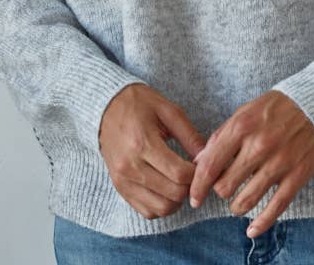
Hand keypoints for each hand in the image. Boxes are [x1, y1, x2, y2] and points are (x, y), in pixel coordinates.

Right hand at [99, 83, 207, 220]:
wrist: (106, 107)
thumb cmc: (139, 104)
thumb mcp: (168, 110)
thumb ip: (189, 135)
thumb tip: (207, 157)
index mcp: (142, 143)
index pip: (179, 174)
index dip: (196, 173)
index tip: (199, 163)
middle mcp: (130, 166)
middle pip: (172, 194)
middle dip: (189, 186)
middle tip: (191, 172)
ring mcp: (123, 180)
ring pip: (160, 208)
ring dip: (177, 199)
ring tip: (179, 180)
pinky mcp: (120, 188)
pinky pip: (146, 211)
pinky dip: (161, 205)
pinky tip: (166, 187)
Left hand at [188, 90, 313, 237]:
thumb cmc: (276, 107)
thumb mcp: (244, 111)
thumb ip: (221, 136)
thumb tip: (199, 162)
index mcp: (242, 127)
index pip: (210, 165)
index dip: (198, 186)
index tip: (194, 197)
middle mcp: (259, 146)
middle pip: (225, 187)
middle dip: (220, 192)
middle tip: (224, 188)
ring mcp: (279, 163)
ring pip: (246, 201)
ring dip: (237, 207)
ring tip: (237, 203)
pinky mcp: (297, 176)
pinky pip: (275, 208)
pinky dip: (261, 224)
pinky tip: (251, 230)